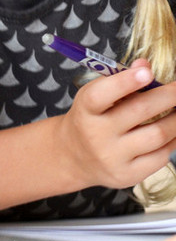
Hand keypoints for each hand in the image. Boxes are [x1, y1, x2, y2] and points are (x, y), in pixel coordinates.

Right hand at [55, 59, 175, 189]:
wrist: (74, 156)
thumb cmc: (89, 119)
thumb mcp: (93, 96)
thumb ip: (118, 80)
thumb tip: (145, 65)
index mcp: (85, 110)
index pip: (101, 95)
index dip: (124, 82)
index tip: (147, 71)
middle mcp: (96, 134)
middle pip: (139, 111)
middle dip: (167, 96)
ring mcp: (113, 157)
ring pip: (157, 135)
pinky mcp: (128, 175)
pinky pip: (160, 156)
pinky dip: (172, 141)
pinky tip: (173, 131)